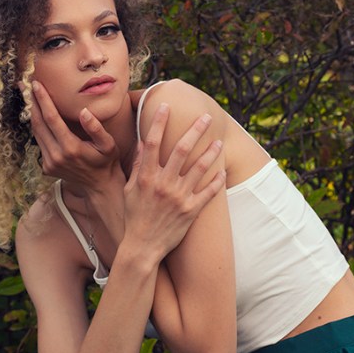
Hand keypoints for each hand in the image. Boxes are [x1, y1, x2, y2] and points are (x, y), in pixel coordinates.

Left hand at [29, 80, 123, 188]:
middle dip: (32, 103)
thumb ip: (96, 128)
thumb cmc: (106, 162)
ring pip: (36, 133)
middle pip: (38, 124)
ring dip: (32, 114)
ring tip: (30, 96)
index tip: (36, 85)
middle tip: (25, 84)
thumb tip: (84, 112)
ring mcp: (49, 163)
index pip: (52, 119)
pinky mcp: (46, 167)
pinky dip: (38, 127)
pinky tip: (39, 116)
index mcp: (70, 148)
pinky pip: (39, 142)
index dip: (43, 100)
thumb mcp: (108, 145)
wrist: (100, 186)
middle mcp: (56, 156)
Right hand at [123, 103, 225, 260]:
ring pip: (200, 168)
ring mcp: (179, 197)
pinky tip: (223, 171)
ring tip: (219, 141)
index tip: (166, 106)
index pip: (153, 143)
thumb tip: (142, 143)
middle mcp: (163, 184)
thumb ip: (137, 166)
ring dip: (211, 152)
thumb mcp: (130, 190)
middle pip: (182, 149)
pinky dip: (218, 180)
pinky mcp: (191, 210)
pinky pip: (209, 192)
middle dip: (195, 130)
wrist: (143, 246)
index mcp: (146, 177)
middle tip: (206, 117)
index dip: (159, 122)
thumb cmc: (134, 216)